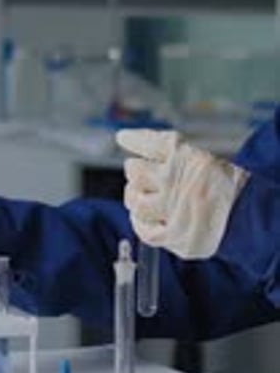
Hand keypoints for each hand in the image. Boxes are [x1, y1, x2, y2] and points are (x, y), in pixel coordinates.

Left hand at [116, 129, 248, 258]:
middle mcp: (177, 182)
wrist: (248, 217)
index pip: (148, 143)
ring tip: (140, 194)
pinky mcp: (175, 236)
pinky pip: (144, 230)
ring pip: (135, 201)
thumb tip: (124, 137)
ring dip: (133, 196)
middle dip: (135, 171)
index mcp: (186, 157)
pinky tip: (144, 217)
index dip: (133, 140)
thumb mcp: (199, 156)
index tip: (123, 137)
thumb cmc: (224, 186)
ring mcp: (174, 211)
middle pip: (135, 171)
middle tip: (141, 174)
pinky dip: (139, 222)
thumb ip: (165, 147)